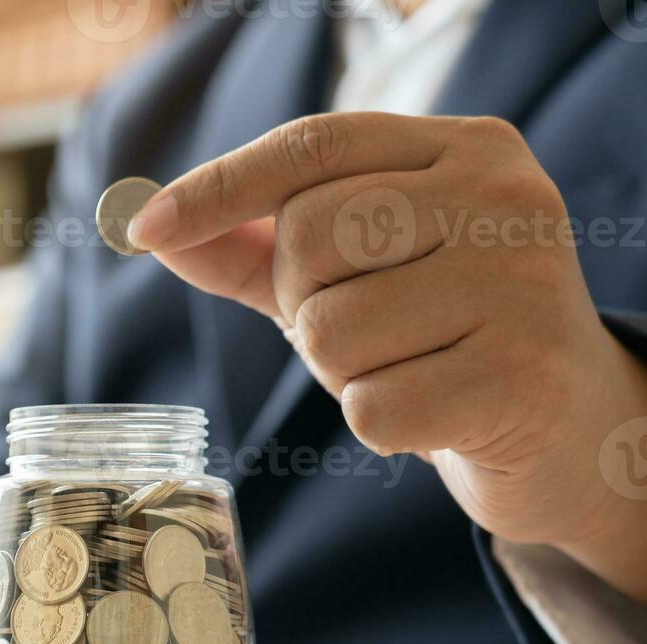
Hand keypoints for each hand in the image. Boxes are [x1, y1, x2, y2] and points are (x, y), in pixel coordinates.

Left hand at [129, 112, 646, 599]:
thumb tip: (151, 227)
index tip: (147, 228)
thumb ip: (255, 248)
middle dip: (302, 302)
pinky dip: (380, 424)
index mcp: (466, 149)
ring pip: (331, 331)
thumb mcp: (354, 274)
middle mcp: (502, 197)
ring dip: (342, 373)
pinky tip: (435, 413)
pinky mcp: (520, 377)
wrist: (568, 425)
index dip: (220, 187)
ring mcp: (521, 284)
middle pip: (310, 239)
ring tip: (408, 368)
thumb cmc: (443, 335)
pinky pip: (370, 407)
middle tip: (364, 329)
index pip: (314, 146)